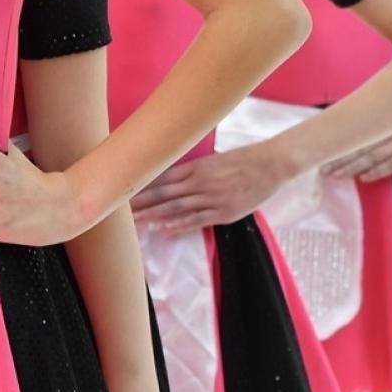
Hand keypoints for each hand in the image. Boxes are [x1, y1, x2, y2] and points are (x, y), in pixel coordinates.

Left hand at [130, 144, 286, 232]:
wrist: (270, 164)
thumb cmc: (241, 160)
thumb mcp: (213, 161)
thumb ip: (193, 170)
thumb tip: (173, 177)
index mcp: (195, 166)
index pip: (161, 176)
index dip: (143, 185)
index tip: (125, 190)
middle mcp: (199, 181)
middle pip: (164, 193)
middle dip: (142, 202)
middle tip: (121, 209)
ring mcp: (211, 197)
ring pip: (177, 207)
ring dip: (155, 215)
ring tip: (137, 222)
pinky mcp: (224, 211)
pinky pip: (198, 219)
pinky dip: (180, 225)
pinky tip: (165, 231)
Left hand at [323, 99, 391, 181]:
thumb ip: (381, 104)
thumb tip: (357, 109)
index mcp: (386, 112)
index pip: (354, 130)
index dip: (336, 142)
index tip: (319, 149)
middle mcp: (391, 128)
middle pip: (358, 147)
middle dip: (337, 159)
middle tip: (319, 168)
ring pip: (371, 158)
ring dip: (351, 168)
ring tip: (333, 175)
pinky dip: (376, 172)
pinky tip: (362, 178)